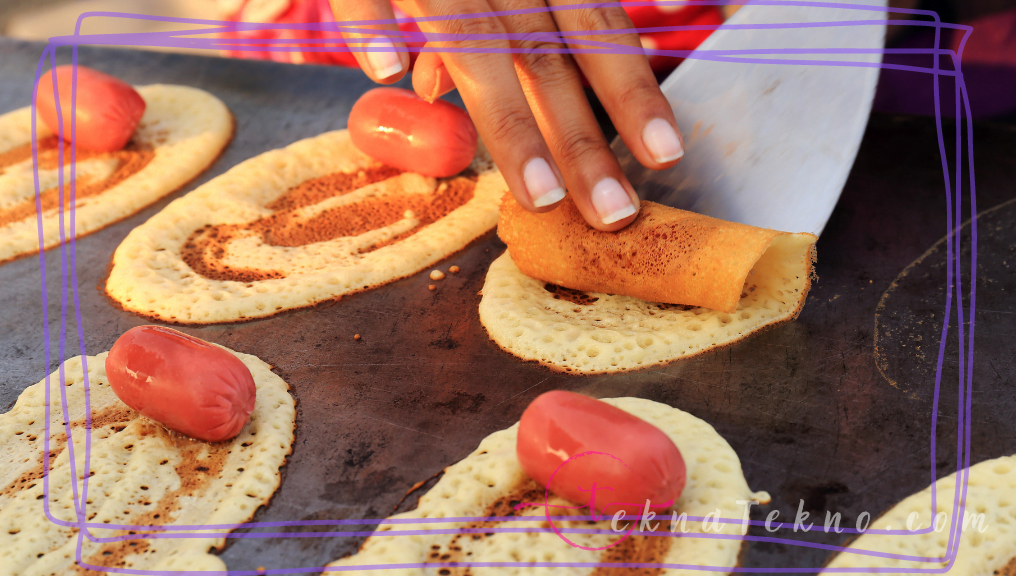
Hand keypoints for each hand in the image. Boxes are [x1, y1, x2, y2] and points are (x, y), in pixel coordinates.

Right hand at [330, 0, 684, 230]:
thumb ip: (482, 7)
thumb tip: (425, 82)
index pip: (595, 26)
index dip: (632, 90)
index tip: (665, 155)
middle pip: (549, 53)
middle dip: (584, 137)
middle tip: (615, 213)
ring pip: (477, 37)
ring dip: (506, 117)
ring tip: (536, 193)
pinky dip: (372, 17)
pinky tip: (388, 69)